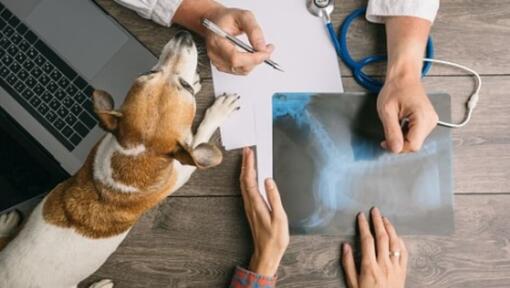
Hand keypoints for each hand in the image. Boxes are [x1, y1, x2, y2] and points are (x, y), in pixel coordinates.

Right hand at [204, 7, 273, 74]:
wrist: (215, 22)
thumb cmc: (226, 18)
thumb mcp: (243, 16)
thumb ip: (254, 30)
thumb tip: (262, 47)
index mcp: (217, 41)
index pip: (235, 58)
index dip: (252, 58)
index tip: (265, 52)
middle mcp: (215, 54)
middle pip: (239, 66)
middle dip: (257, 59)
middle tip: (267, 49)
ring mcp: (217, 62)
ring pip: (242, 70)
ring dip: (255, 62)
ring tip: (261, 50)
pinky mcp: (222, 66)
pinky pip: (240, 70)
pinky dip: (250, 64)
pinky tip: (253, 54)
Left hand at [240, 147, 288, 276]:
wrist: (266, 253)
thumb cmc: (275, 238)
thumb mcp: (279, 218)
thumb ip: (274, 198)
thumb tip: (269, 181)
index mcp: (256, 204)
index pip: (250, 179)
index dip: (249, 164)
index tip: (249, 152)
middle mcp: (249, 204)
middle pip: (244, 179)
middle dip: (245, 163)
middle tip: (247, 150)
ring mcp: (249, 207)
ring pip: (243, 184)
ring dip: (245, 170)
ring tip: (248, 159)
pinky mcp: (251, 209)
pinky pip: (246, 190)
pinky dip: (247, 179)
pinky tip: (250, 177)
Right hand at [342, 208, 407, 287]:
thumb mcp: (352, 283)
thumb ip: (348, 264)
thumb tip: (345, 245)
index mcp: (369, 266)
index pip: (367, 240)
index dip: (363, 226)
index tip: (361, 216)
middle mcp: (384, 264)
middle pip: (382, 237)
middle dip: (377, 221)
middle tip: (375, 210)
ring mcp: (395, 267)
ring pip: (394, 242)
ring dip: (390, 228)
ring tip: (384, 218)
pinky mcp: (403, 271)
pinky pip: (404, 253)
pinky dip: (400, 241)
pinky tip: (396, 235)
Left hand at [377, 74, 437, 152]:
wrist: (404, 77)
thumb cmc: (395, 89)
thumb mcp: (387, 111)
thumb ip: (391, 131)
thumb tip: (396, 149)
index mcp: (423, 117)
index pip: (413, 145)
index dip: (398, 147)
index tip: (385, 142)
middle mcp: (431, 121)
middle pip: (415, 144)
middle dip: (399, 142)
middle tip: (387, 131)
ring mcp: (431, 121)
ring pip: (415, 141)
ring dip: (402, 138)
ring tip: (395, 123)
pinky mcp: (428, 122)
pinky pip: (416, 135)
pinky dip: (406, 133)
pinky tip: (400, 123)